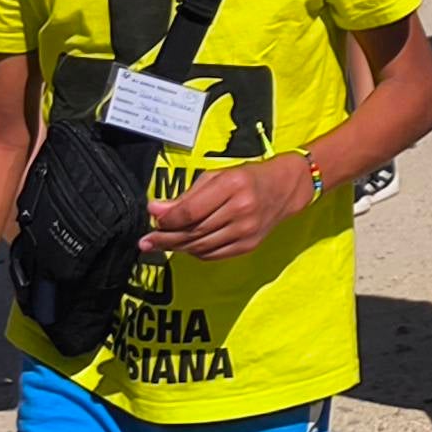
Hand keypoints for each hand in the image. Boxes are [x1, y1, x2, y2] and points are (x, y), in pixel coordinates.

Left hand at [144, 154, 314, 258]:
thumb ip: (187, 195)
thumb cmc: (246, 177)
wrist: (284, 188)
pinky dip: (195, 252)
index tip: (152, 217)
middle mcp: (241, 210)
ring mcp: (247, 231)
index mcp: (232, 186)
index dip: (168, 219)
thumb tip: (156, 210)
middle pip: (194, 231)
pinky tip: (185, 247)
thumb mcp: (217, 176)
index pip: (191, 211)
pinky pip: (213, 255)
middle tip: (147, 240)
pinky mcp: (249, 245)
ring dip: (177, 247)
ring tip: (160, 244)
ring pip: (201, 246)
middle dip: (166, 237)